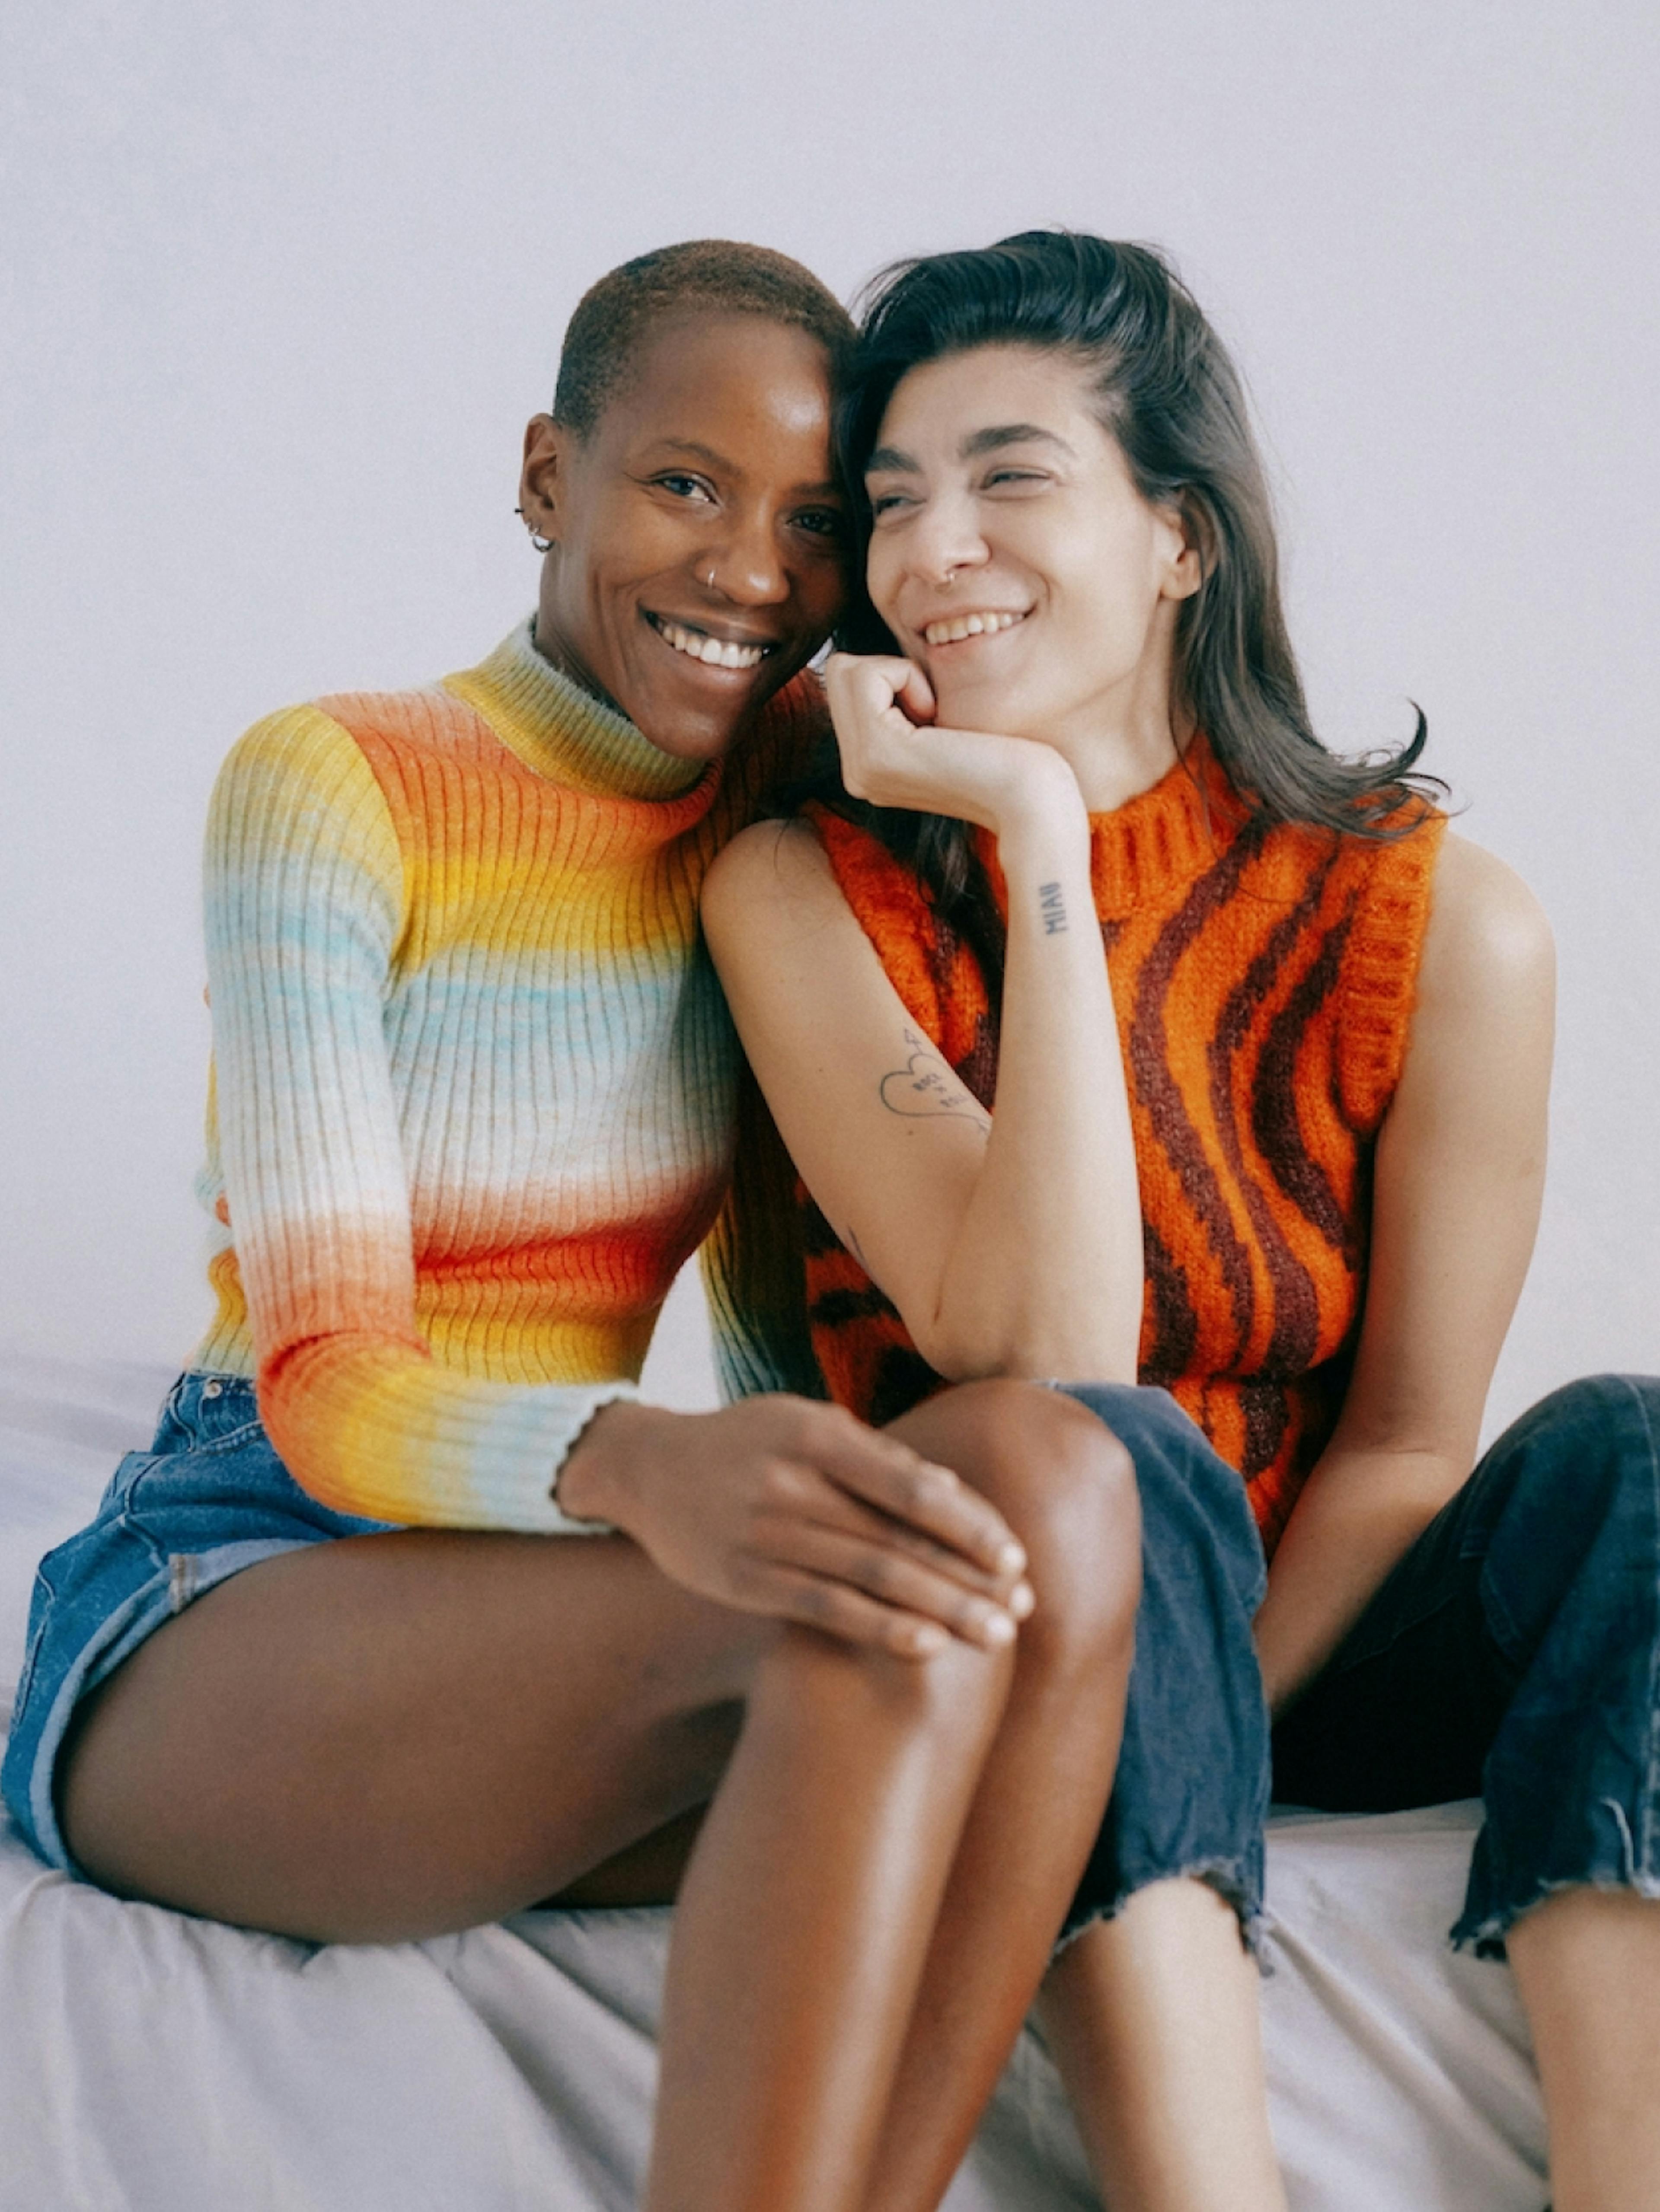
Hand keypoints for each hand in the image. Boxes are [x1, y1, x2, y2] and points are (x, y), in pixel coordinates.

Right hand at [559, 1395, 1033, 1657]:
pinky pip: (823, 1609)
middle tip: (1022, 1608)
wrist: (646, 1469)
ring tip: (994, 1636)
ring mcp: (765, 1535)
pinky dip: (879, 1628)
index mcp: (817, 1436)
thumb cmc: (748, 1442)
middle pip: (899, 1539)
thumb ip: (874, 1455)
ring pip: (869, 1578)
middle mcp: (792, 1484)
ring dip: (940, 1610)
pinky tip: (926, 1646)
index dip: (970, 1524)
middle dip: (968, 1577)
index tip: (1015, 1556)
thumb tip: (954, 1495)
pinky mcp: (744, 1580)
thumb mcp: (804, 1421)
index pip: (912, 1486)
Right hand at [824, 652, 1083, 842]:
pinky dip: (906, 677)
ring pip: (846, 668)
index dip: (895, 677)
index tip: (938, 715)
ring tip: (936, 717)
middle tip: (935, 712)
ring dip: (899, 674)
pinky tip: (937, 718)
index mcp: (867, 768)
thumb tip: (882, 662)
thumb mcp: (942, 726)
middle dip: (889, 671)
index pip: (847, 684)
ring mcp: (860, 767)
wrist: (1029, 800)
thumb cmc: (1007, 755)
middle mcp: (855, 773)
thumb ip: (905, 705)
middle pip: (840, 672)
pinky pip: (868, 675)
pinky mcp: (877, 752)